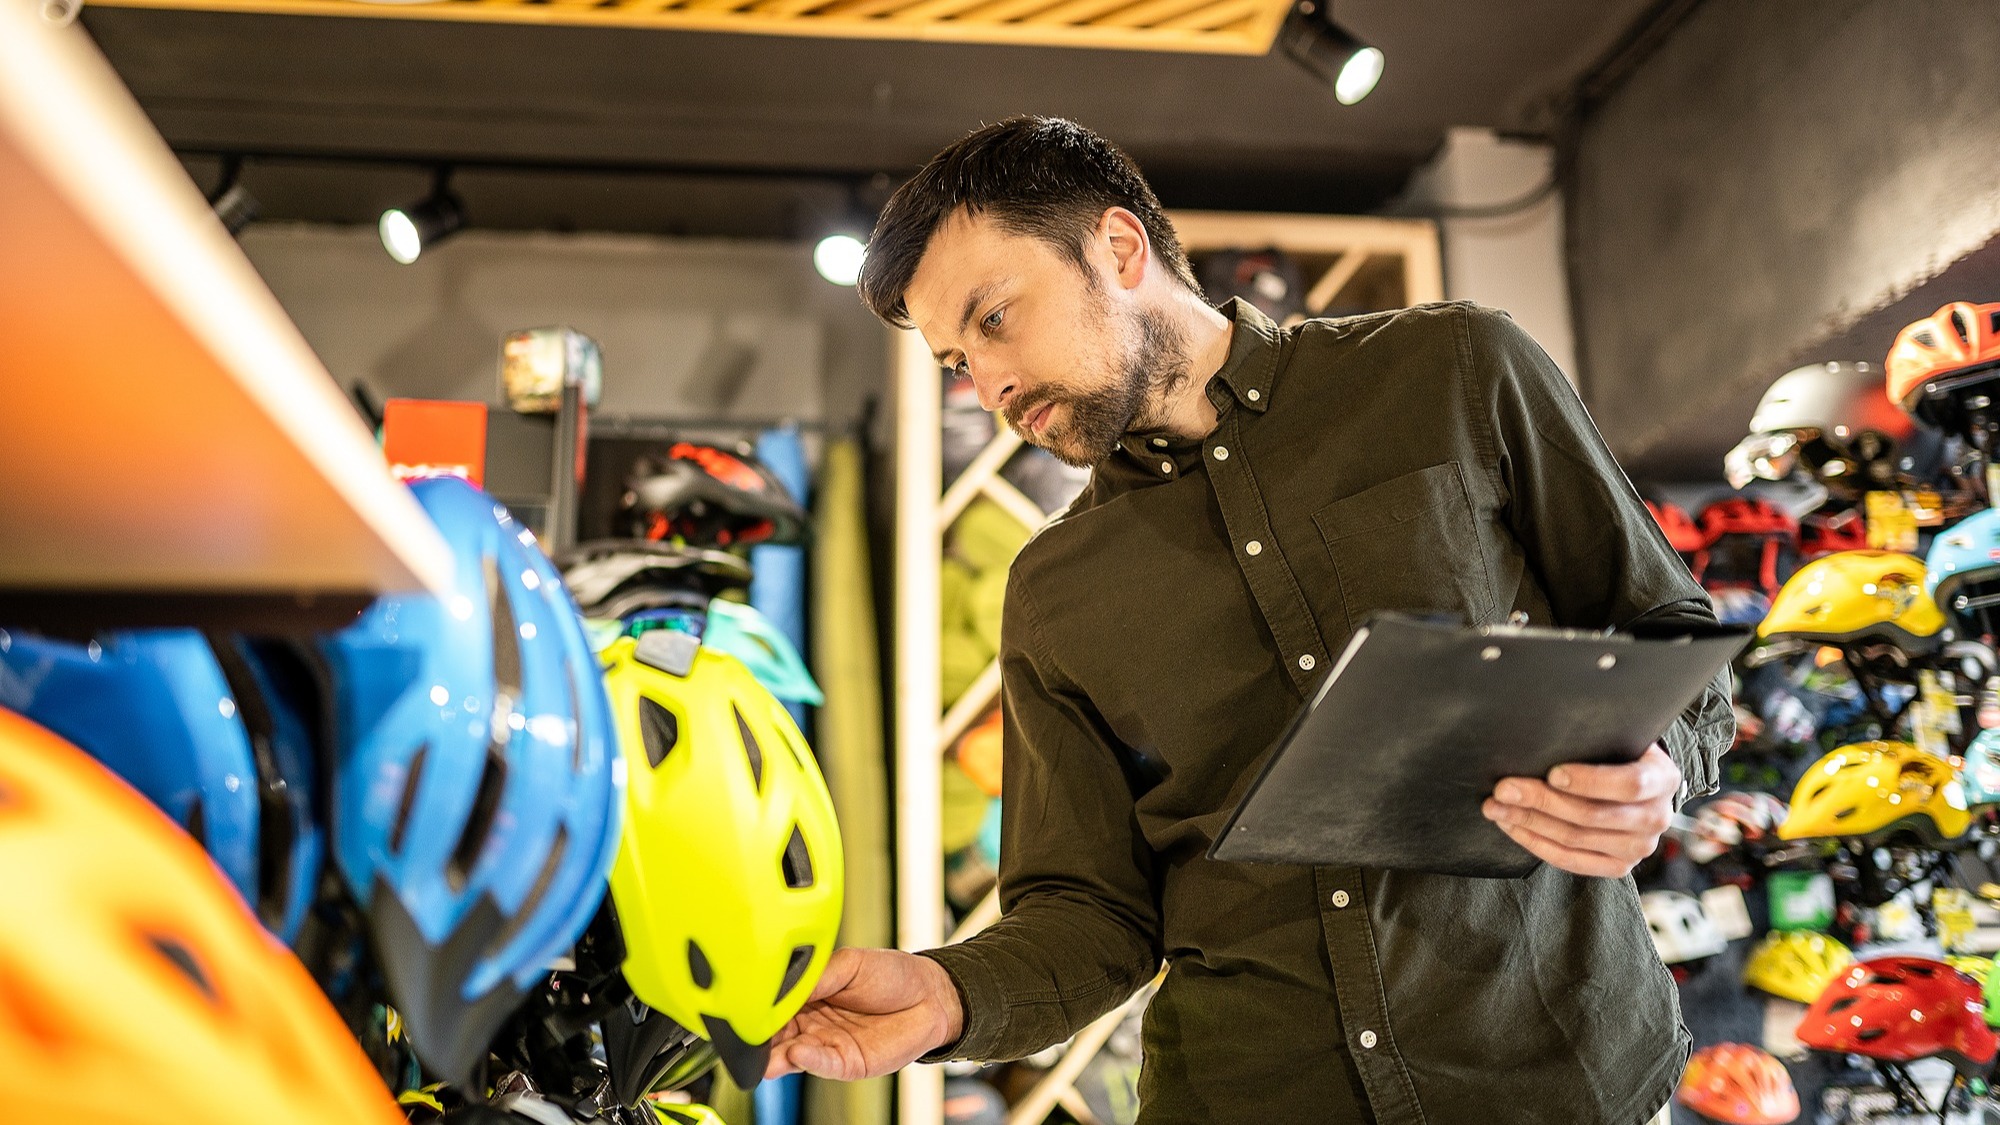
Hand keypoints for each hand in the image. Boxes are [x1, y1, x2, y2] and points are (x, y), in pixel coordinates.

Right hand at [763, 947, 964, 1080]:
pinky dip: (809, 1060)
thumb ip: (818, 975)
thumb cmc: (892, 975)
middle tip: (744, 1038)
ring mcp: (827, 1045)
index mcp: (808, 995)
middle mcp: (812, 1023)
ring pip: (793, 1054)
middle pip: (776, 1034)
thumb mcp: (850, 963)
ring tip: (766, 1055)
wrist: (931, 995)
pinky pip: (822, 1064)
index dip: (758, 1007)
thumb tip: (785, 985)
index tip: (743, 1008)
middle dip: (759, 1038)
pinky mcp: (846, 1063)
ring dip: (776, 1056)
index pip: (774, 1004)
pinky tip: (797, 1053)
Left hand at [1482, 744, 1678, 877]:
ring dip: (1529, 822)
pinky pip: (1571, 861)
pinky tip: (1512, 826)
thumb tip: (1544, 732)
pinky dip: (1536, 843)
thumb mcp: (1620, 739)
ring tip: (1497, 807)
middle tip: (1504, 789)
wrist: (1639, 788)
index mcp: (1663, 779)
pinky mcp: (1619, 867)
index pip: (1629, 784)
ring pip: (1576, 839)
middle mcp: (1656, 818)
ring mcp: (1639, 848)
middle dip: (1541, 800)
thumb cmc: (1619, 755)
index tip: (1553, 773)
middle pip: (1592, 815)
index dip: (1590, 781)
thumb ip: (1596, 738)